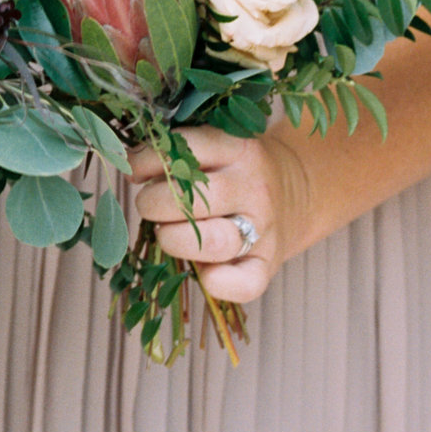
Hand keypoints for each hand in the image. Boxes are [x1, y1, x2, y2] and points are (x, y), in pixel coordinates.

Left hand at [128, 127, 311, 305]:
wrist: (300, 190)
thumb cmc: (235, 170)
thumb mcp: (215, 147)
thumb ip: (176, 152)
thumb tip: (130, 166)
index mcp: (237, 149)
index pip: (184, 150)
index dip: (147, 162)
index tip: (136, 172)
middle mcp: (253, 187)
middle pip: (192, 200)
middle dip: (154, 205)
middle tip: (152, 206)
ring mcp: (264, 227)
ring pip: (213, 241)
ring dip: (174, 240)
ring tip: (168, 233)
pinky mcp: (268, 263)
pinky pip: (244, 283)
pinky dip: (218, 283)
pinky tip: (202, 272)